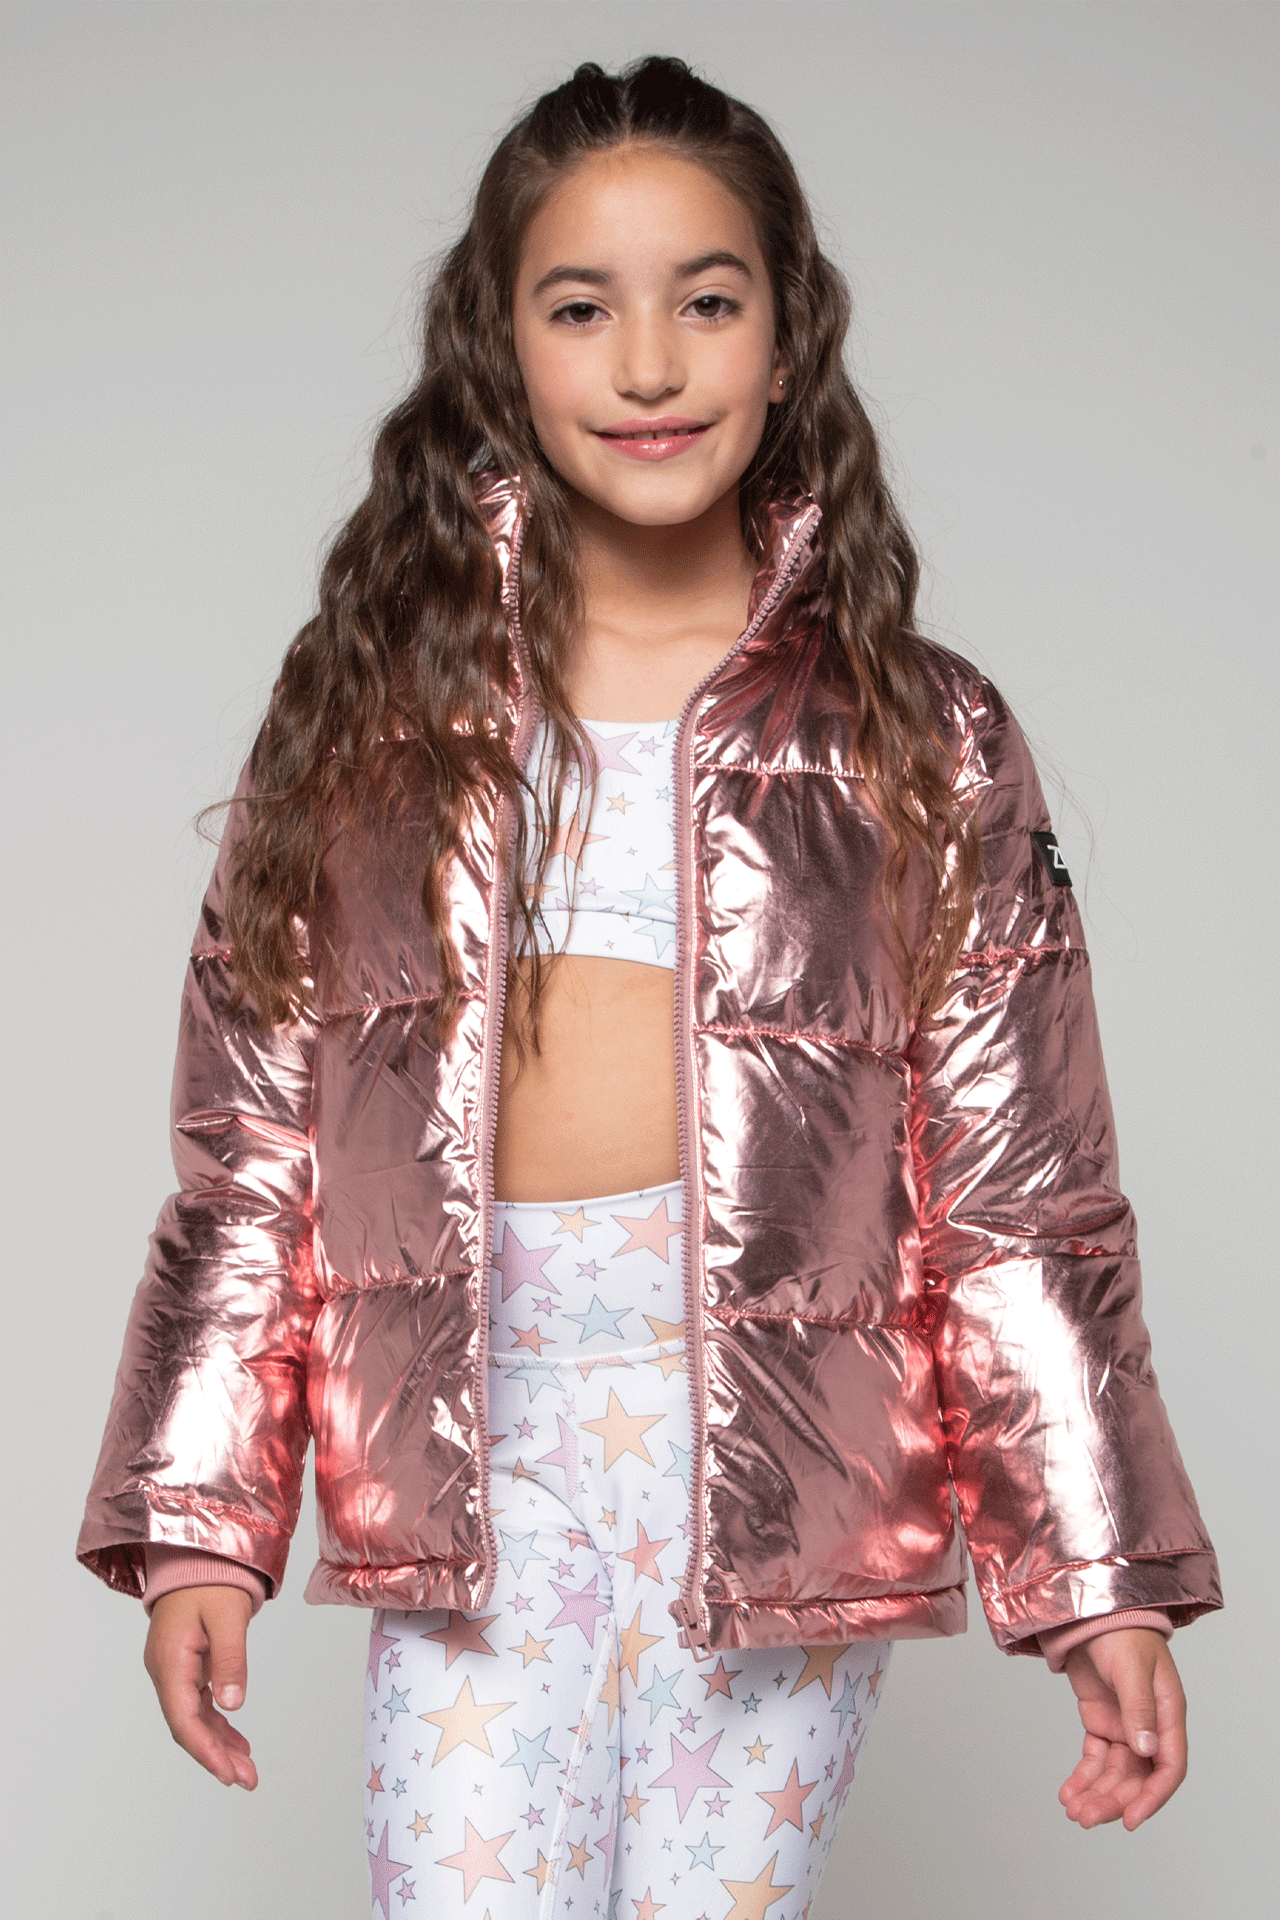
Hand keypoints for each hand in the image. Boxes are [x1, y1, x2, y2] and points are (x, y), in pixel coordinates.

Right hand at [143, 1586, 257, 1789]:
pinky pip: (197, 1703)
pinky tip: (235, 1740)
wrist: (199, 1553)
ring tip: (245, 1768)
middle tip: (245, 1780)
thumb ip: (231, 1660)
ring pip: (192, 1718)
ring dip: (217, 1744)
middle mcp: (165, 1670)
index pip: (183, 1719)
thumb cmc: (212, 1578)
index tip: (228, 1773)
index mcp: (170, 1660)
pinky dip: (216, 1723)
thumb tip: (232, 1705)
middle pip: (187, 1725)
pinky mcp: (184, 1665)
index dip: (205, 1750)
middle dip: (215, 1756)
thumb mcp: (228, 1617)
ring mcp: (172, 1669)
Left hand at [1059, 1628, 1186, 1829]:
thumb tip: (1145, 1750)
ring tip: (1073, 1811)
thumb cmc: (1121, 1631)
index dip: (1152, 1797)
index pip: (1168, 1767)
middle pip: (1136, 1777)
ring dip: (1096, 1794)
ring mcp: (1124, 1726)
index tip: (1130, 1819)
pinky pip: (1094, 1758)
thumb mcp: (1131, 1668)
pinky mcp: (1100, 1721)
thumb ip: (1139, 1708)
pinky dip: (1082, 1777)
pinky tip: (1068, 1792)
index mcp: (1168, 1715)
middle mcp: (1149, 1726)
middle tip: (1087, 1817)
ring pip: (1114, 1773)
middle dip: (1114, 1800)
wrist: (1092, 1610)